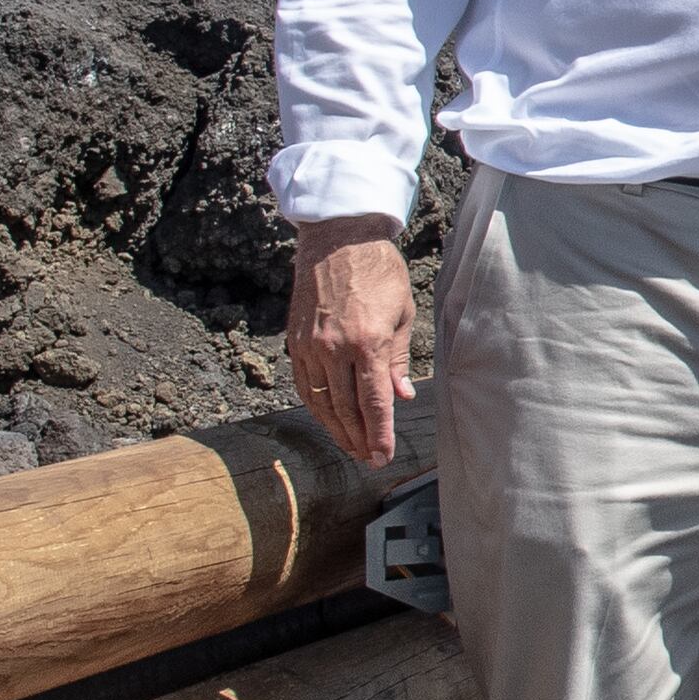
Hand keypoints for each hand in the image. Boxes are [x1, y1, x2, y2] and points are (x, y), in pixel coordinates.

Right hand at [288, 217, 416, 467]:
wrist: (338, 240)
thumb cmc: (379, 272)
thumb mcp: (403, 313)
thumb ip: (400, 359)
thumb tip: (402, 396)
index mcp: (367, 342)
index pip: (374, 401)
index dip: (378, 433)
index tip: (381, 457)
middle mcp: (334, 348)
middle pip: (346, 408)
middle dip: (359, 439)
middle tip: (369, 459)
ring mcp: (311, 346)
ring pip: (321, 401)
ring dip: (336, 429)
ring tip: (351, 447)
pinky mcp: (295, 341)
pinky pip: (304, 384)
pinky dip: (316, 406)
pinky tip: (328, 420)